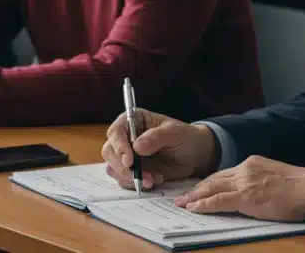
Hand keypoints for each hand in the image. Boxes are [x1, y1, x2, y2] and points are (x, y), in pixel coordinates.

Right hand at [101, 109, 216, 189]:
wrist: (195, 155)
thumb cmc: (185, 137)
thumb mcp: (174, 133)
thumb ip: (156, 137)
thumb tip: (136, 147)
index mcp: (133, 121)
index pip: (116, 131)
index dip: (118, 145)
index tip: (129, 160)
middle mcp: (126, 137)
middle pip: (109, 152)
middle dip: (121, 167)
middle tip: (138, 176)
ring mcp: (128, 155)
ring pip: (114, 168)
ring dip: (129, 178)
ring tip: (152, 180)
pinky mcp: (133, 171)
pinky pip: (125, 180)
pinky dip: (137, 184)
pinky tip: (155, 180)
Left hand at [175, 156, 304, 221]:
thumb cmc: (297, 187)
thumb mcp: (274, 176)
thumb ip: (258, 180)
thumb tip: (250, 192)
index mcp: (251, 163)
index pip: (224, 173)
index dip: (209, 182)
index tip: (199, 188)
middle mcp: (244, 169)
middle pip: (214, 179)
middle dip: (196, 189)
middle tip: (182, 196)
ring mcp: (244, 183)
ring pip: (212, 188)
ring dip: (195, 197)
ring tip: (182, 203)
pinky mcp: (246, 197)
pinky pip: (218, 201)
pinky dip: (204, 204)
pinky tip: (194, 208)